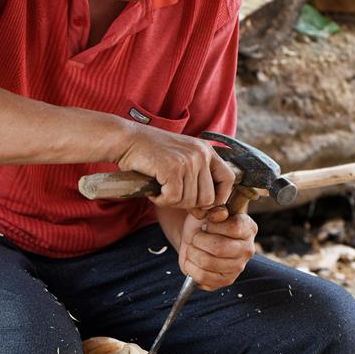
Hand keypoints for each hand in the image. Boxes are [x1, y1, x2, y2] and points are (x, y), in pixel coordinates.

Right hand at [116, 125, 235, 210]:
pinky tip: (154, 190)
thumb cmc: (150, 154)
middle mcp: (201, 154)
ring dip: (172, 202)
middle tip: (171, 195)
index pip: (228, 179)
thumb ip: (196, 182)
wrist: (126, 140)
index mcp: (206, 150)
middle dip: (189, 204)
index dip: (219, 197)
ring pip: (190, 201)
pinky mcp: (172, 169)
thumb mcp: (180, 162)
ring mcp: (187, 161)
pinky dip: (161, 200)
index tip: (202, 204)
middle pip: (208, 198)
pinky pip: (173, 199)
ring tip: (160, 189)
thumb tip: (206, 213)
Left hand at [178, 207, 256, 290]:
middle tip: (193, 237)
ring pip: (208, 262)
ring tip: (191, 248)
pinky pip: (203, 277)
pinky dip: (190, 267)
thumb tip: (218, 214)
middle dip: (198, 240)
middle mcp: (247, 249)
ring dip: (192, 253)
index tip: (205, 224)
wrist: (196, 238)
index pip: (233, 227)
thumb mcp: (208, 210)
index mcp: (248, 228)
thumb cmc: (205, 222)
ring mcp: (238, 267)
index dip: (213, 225)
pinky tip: (191, 260)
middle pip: (219, 248)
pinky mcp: (225, 281)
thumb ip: (215, 208)